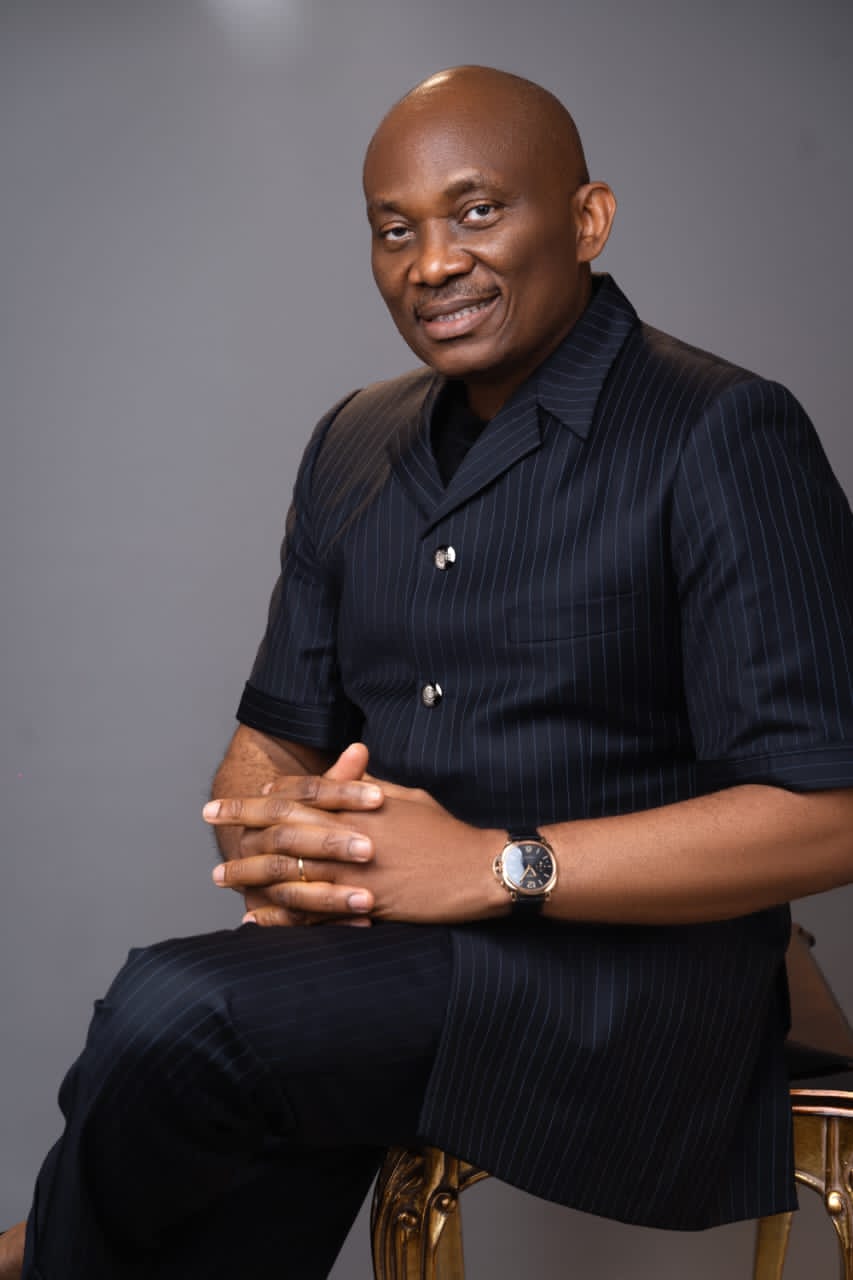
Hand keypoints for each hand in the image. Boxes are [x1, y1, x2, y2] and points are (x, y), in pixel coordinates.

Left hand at [208, 769, 506, 926]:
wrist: (479, 867)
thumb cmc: (445, 830)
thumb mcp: (406, 796)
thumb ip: (368, 787)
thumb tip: (346, 774)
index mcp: (356, 804)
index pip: (295, 795)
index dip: (260, 799)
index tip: (235, 803)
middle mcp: (347, 834)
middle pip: (281, 829)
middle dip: (241, 828)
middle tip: (212, 831)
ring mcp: (353, 871)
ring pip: (288, 871)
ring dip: (251, 874)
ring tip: (224, 879)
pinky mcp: (364, 904)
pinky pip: (311, 912)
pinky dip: (280, 915)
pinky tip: (256, 917)